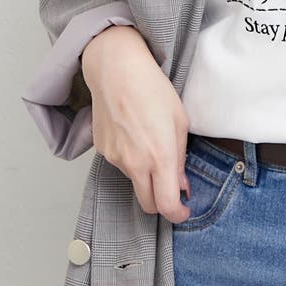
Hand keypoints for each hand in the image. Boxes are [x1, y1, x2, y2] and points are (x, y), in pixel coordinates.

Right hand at [82, 26, 191, 223]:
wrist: (117, 71)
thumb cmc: (153, 90)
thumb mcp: (180, 122)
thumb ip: (180, 158)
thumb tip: (182, 184)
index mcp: (160, 157)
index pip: (166, 205)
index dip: (177, 214)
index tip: (183, 211)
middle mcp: (135, 163)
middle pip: (148, 204)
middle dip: (162, 203)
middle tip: (172, 190)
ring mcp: (115, 159)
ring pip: (134, 182)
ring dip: (146, 176)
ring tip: (152, 145)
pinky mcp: (102, 151)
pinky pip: (121, 165)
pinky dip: (132, 161)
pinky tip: (135, 136)